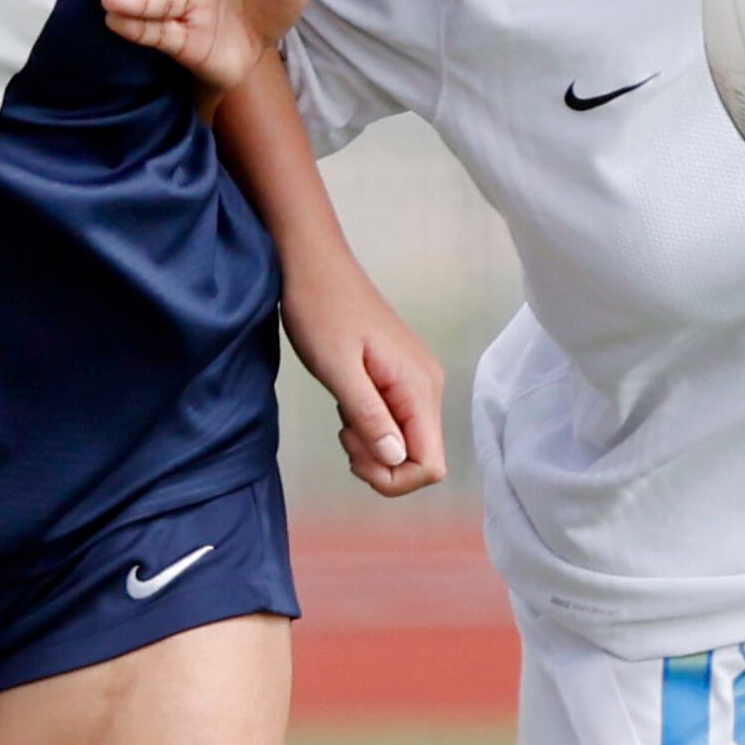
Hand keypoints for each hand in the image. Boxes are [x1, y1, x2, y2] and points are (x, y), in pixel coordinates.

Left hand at [281, 257, 447, 498]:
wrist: (314, 266)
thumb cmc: (320, 310)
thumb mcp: (337, 369)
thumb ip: (369, 416)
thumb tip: (395, 459)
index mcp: (419, 387)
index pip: (431, 466)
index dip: (393, 478)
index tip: (353, 453)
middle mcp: (428, 386)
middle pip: (421, 458)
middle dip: (380, 463)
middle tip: (342, 434)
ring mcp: (417, 380)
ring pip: (407, 442)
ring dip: (372, 444)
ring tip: (342, 413)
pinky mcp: (401, 376)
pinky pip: (396, 421)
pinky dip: (371, 426)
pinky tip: (347, 401)